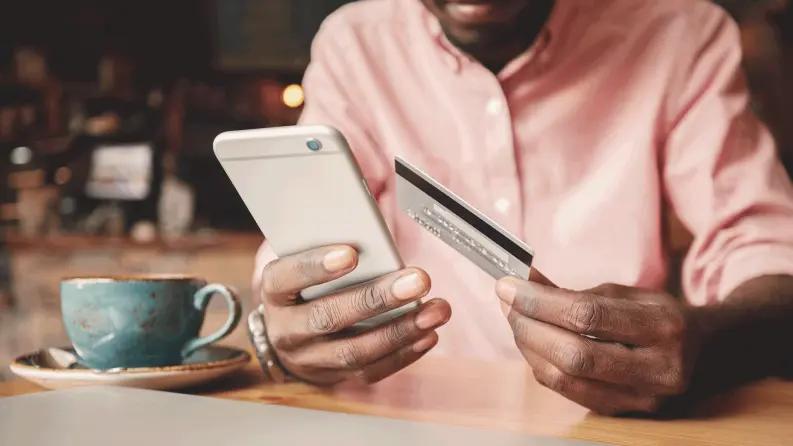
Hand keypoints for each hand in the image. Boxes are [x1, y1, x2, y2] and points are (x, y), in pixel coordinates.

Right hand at [260, 245, 450, 385]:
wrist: (285, 332)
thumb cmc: (303, 281)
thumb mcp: (299, 253)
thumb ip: (322, 233)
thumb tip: (366, 202)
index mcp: (274, 290)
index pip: (287, 277)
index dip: (316, 266)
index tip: (350, 252)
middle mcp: (286, 329)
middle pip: (328, 316)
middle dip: (376, 298)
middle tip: (418, 279)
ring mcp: (310, 357)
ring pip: (354, 351)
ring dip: (401, 329)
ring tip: (436, 309)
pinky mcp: (336, 376)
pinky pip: (371, 371)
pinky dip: (404, 354)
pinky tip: (428, 333)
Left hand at [496, 278, 700, 414]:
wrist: (706, 355)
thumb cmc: (659, 316)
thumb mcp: (626, 293)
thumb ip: (573, 291)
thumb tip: (523, 279)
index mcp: (665, 327)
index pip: (587, 315)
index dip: (540, 301)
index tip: (509, 285)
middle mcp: (660, 369)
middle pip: (574, 354)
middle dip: (529, 326)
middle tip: (507, 302)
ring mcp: (644, 399)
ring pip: (566, 379)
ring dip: (529, 347)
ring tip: (515, 319)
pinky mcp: (625, 413)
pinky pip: (569, 391)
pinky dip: (542, 365)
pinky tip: (532, 343)